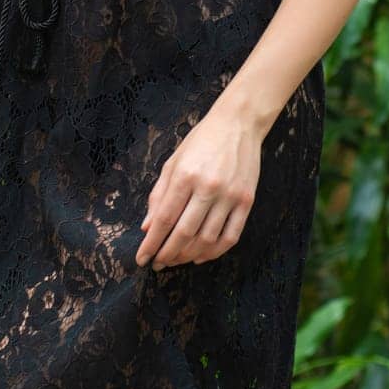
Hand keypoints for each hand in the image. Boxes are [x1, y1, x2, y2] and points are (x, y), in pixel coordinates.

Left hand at [135, 98, 262, 269]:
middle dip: (168, 254)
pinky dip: (215, 252)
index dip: (151, 242)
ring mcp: (230, 195)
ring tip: (176, 260)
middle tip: (159, 264)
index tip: (142, 258)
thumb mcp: (173, 161)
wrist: (238, 124)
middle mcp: (208, 187)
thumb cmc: (200, 141)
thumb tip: (147, 227)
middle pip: (184, 233)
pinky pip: (230, 236)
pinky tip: (201, 257)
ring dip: (189, 256)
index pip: (164, 218)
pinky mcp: (246, 201)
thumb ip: (159, 194)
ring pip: (207, 239)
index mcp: (185, 175)